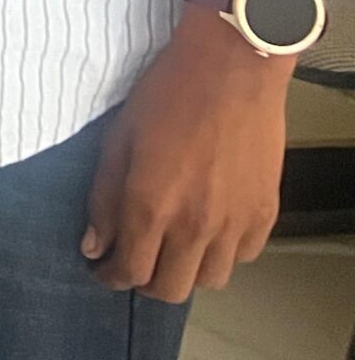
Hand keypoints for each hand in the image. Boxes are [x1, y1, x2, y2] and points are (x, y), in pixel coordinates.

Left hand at [82, 10, 291, 300]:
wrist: (231, 70)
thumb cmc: (166, 95)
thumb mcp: (118, 139)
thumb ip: (103, 198)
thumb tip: (94, 246)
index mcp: (151, 205)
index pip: (130, 272)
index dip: (111, 275)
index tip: (103, 267)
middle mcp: (195, 225)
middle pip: (170, 289)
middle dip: (145, 280)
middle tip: (134, 257)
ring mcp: (234, 223)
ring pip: (210, 280)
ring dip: (186, 269)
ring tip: (172, 243)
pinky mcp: (265, 214)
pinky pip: (243, 256)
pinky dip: (222, 252)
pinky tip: (208, 227)